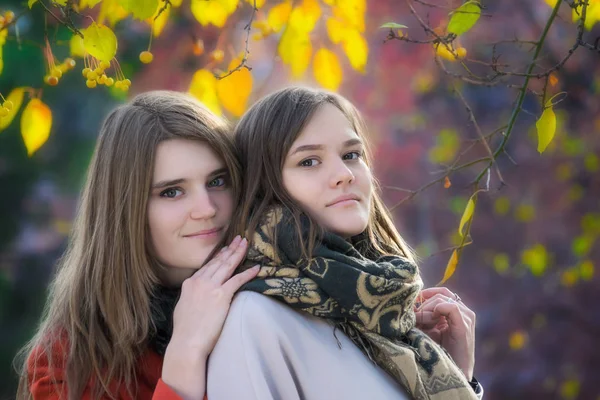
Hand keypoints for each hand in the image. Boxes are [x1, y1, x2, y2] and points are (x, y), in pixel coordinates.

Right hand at [162, 235, 258, 398]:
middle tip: (239, 239)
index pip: (207, 266)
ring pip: (227, 265)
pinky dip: (248, 273)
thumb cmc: (185, 331)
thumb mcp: (184, 306)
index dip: (218, 256)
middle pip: (218, 261)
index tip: (226, 249)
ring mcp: (210, 287)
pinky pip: (238, 280)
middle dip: (230, 249)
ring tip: (246, 244)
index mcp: (190, 283)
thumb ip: (192, 296)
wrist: (187, 342)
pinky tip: (256, 268)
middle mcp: (200, 281)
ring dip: (238, 253)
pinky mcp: (221, 295)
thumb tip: (198, 295)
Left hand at [414, 287, 475, 380]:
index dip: (425, 294)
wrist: (453, 372)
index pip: (441, 292)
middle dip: (424, 305)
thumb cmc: (440, 352)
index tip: (413, 304)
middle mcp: (463, 311)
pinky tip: (432, 320)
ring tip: (422, 324)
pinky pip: (451, 307)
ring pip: (442, 299)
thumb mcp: (428, 329)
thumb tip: (409, 305)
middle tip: (415, 319)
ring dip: (427, 309)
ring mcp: (466, 317)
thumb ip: (423, 316)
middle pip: (440, 294)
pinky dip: (437, 310)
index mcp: (456, 311)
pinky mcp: (464, 325)